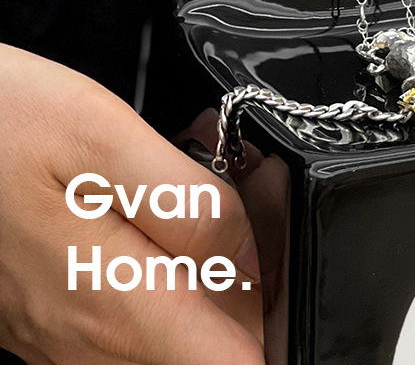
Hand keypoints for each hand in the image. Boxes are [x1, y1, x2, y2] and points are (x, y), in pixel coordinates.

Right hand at [0, 44, 264, 364]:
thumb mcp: (103, 142)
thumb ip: (188, 212)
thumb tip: (251, 261)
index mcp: (118, 306)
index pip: (238, 362)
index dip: (283, 311)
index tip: (286, 238)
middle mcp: (93, 344)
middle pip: (219, 339)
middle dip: (260, 261)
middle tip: (252, 178)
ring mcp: (70, 335)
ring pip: (184, 319)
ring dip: (222, 251)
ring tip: (216, 172)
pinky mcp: (57, 312)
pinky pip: (143, 303)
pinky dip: (179, 251)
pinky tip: (171, 189)